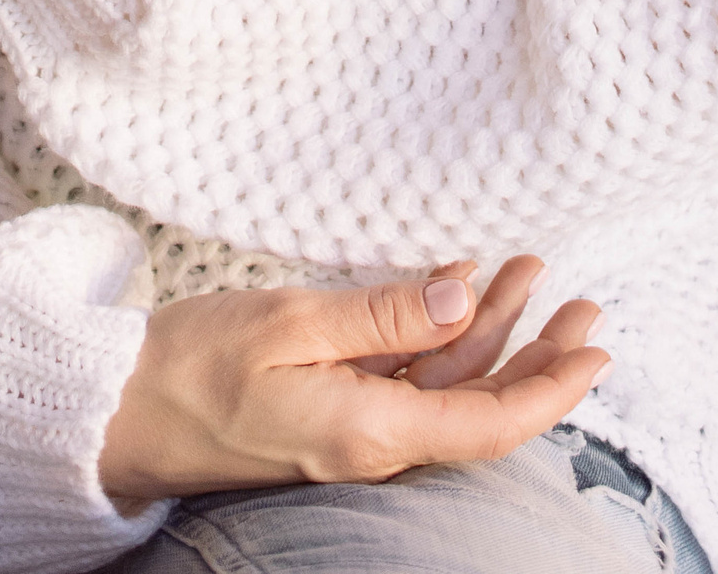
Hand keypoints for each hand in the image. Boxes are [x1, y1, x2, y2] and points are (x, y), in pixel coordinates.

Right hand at [98, 257, 605, 505]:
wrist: (120, 412)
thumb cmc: (195, 368)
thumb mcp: (291, 323)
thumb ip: (383, 315)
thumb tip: (459, 297)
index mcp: (370, 435)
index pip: (489, 424)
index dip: (551, 390)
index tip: (597, 349)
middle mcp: (372, 444)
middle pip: (479, 406)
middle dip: (538, 356)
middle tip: (585, 303)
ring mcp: (351, 430)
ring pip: (445, 386)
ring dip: (489, 332)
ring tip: (529, 274)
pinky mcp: (329, 411)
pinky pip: (405, 380)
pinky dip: (439, 336)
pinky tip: (455, 290)